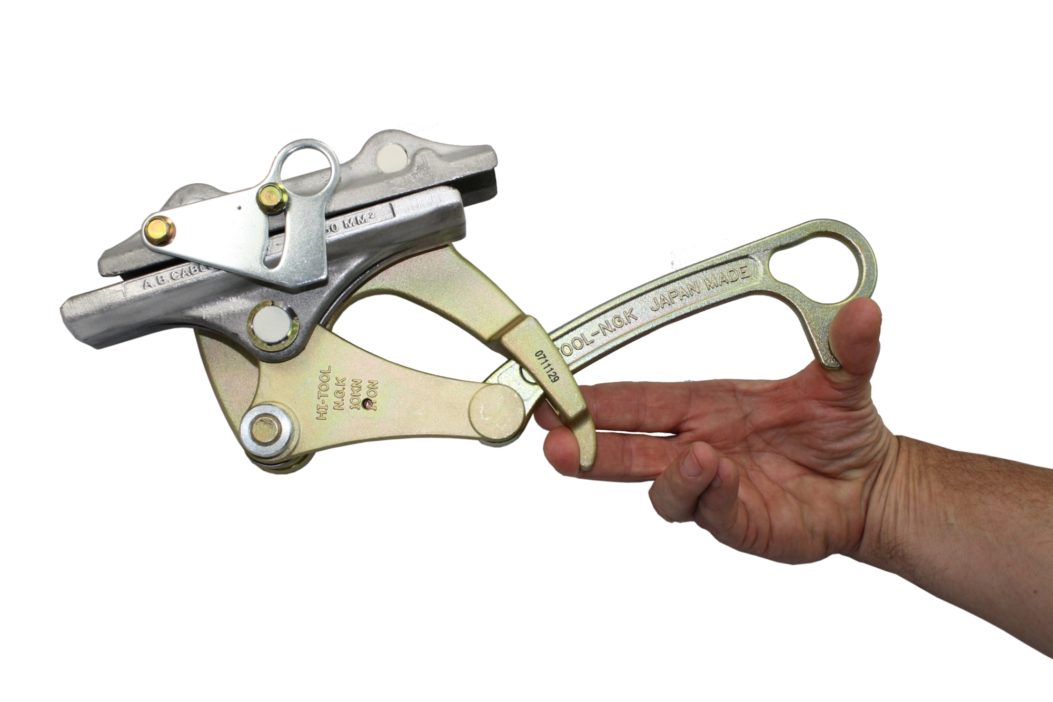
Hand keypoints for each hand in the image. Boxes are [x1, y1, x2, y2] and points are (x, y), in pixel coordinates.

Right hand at [536, 299, 895, 563]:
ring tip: (689, 456)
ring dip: (664, 473)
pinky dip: (706, 492)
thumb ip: (846, 347)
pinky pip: (711, 510)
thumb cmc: (840, 430)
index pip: (640, 401)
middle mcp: (699, 447)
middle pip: (630, 449)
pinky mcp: (738, 522)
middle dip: (589, 447)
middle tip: (556, 444)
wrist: (872, 486)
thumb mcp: (843, 380)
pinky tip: (714, 471)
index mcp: (706, 406)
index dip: (598, 400)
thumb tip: (864, 309)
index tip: (559, 395)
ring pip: (663, 487)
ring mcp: (715, 488)